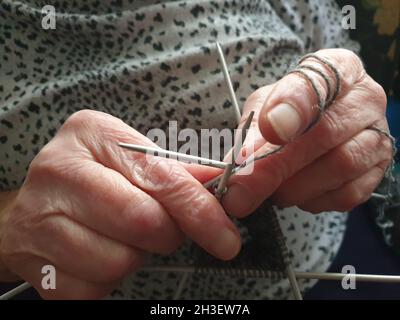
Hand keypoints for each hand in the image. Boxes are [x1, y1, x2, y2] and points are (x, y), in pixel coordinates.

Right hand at [0, 110, 240, 298]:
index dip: (199, 211)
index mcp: (93, 134)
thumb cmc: (97, 177)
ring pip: (118, 261)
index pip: (161, 177)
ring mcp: (39, 217)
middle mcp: (60, 170)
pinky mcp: (32, 260)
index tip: (225, 236)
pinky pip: (92, 287)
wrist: (38, 203)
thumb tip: (223, 182)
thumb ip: (178, 172)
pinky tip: (98, 253)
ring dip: (134, 257)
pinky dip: (106, 278)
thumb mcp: (132, 158)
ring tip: (123, 237)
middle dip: (166, 235)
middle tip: (161, 229)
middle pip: (142, 222)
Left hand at [222, 49, 391, 216]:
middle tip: (243, 186)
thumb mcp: (263, 109)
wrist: (312, 126)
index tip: (268, 128)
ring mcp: (377, 136)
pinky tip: (296, 193)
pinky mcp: (377, 171)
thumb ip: (253, 131)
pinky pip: (346, 193)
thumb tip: (237, 164)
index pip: (317, 82)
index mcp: (336, 70)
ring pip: (339, 166)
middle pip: (325, 132)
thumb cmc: (285, 111)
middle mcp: (365, 99)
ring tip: (269, 189)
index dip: (291, 106)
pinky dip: (313, 199)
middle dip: (277, 164)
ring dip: (294, 186)